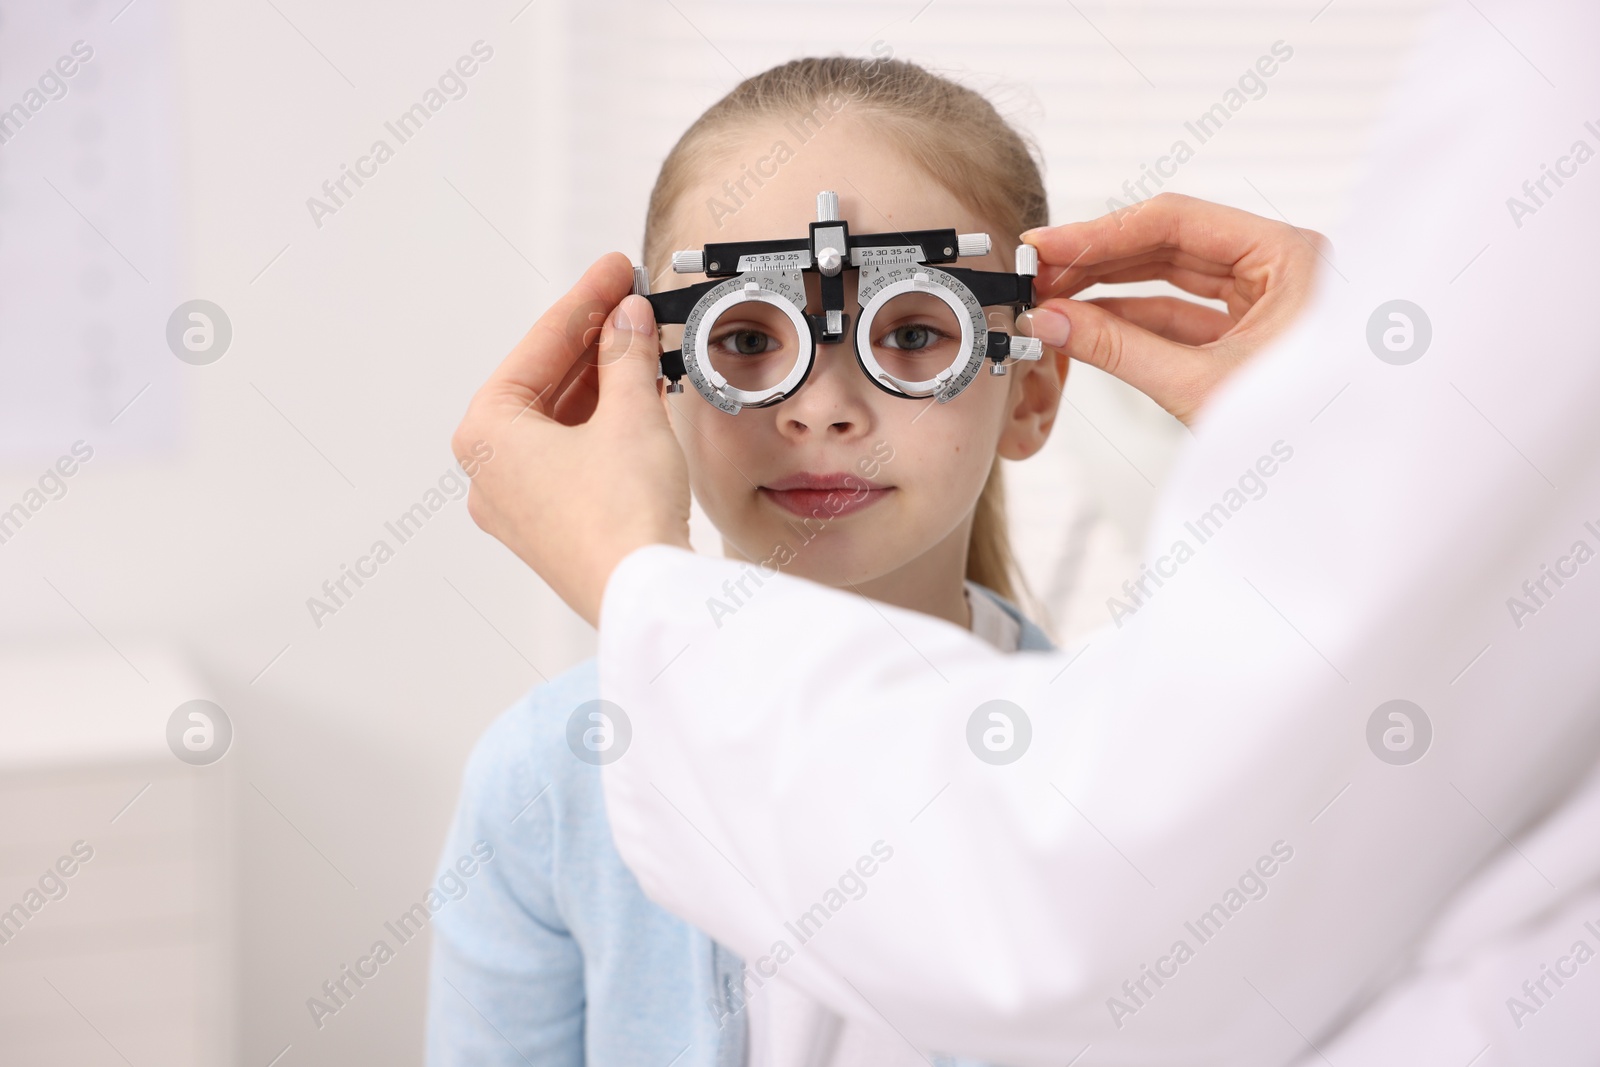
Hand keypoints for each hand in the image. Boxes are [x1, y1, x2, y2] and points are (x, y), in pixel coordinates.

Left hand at [451, 252, 690, 627]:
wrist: (642, 595)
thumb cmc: (620, 515)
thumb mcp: (629, 413)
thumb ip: (625, 355)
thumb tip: (627, 319)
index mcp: (486, 433)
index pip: (540, 347)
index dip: (587, 301)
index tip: (616, 271)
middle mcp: (489, 470)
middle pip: (545, 383)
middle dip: (594, 342)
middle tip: (633, 301)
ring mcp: (517, 503)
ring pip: (559, 421)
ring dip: (601, 382)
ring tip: (642, 345)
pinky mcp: (550, 527)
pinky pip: (571, 456)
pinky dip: (601, 424)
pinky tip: (635, 398)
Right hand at [1014, 192, 1327, 425]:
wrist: (1340, 488)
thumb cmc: (1305, 434)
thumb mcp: (1200, 386)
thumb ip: (1120, 349)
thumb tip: (1052, 320)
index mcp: (1288, 256)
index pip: (1176, 221)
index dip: (1101, 232)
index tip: (1045, 246)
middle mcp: (1279, 268)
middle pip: (1170, 244)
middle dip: (1098, 259)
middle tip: (1036, 272)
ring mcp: (1265, 302)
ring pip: (1172, 280)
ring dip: (1108, 290)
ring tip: (1051, 299)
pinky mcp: (1249, 337)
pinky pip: (1181, 317)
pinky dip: (1132, 322)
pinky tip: (1086, 324)